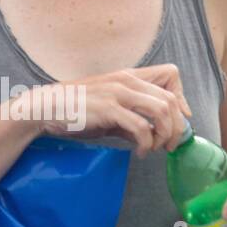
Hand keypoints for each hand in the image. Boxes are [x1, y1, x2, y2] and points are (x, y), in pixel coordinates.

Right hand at [30, 62, 192, 157]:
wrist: (45, 109)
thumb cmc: (75, 110)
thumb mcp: (107, 110)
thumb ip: (129, 119)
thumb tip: (148, 135)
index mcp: (129, 77)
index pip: (170, 75)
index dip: (181, 98)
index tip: (178, 120)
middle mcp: (127, 80)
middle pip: (170, 98)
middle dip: (176, 126)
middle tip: (168, 144)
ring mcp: (117, 93)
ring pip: (161, 110)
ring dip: (164, 134)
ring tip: (155, 148)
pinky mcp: (108, 109)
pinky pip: (141, 127)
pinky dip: (146, 143)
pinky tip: (140, 152)